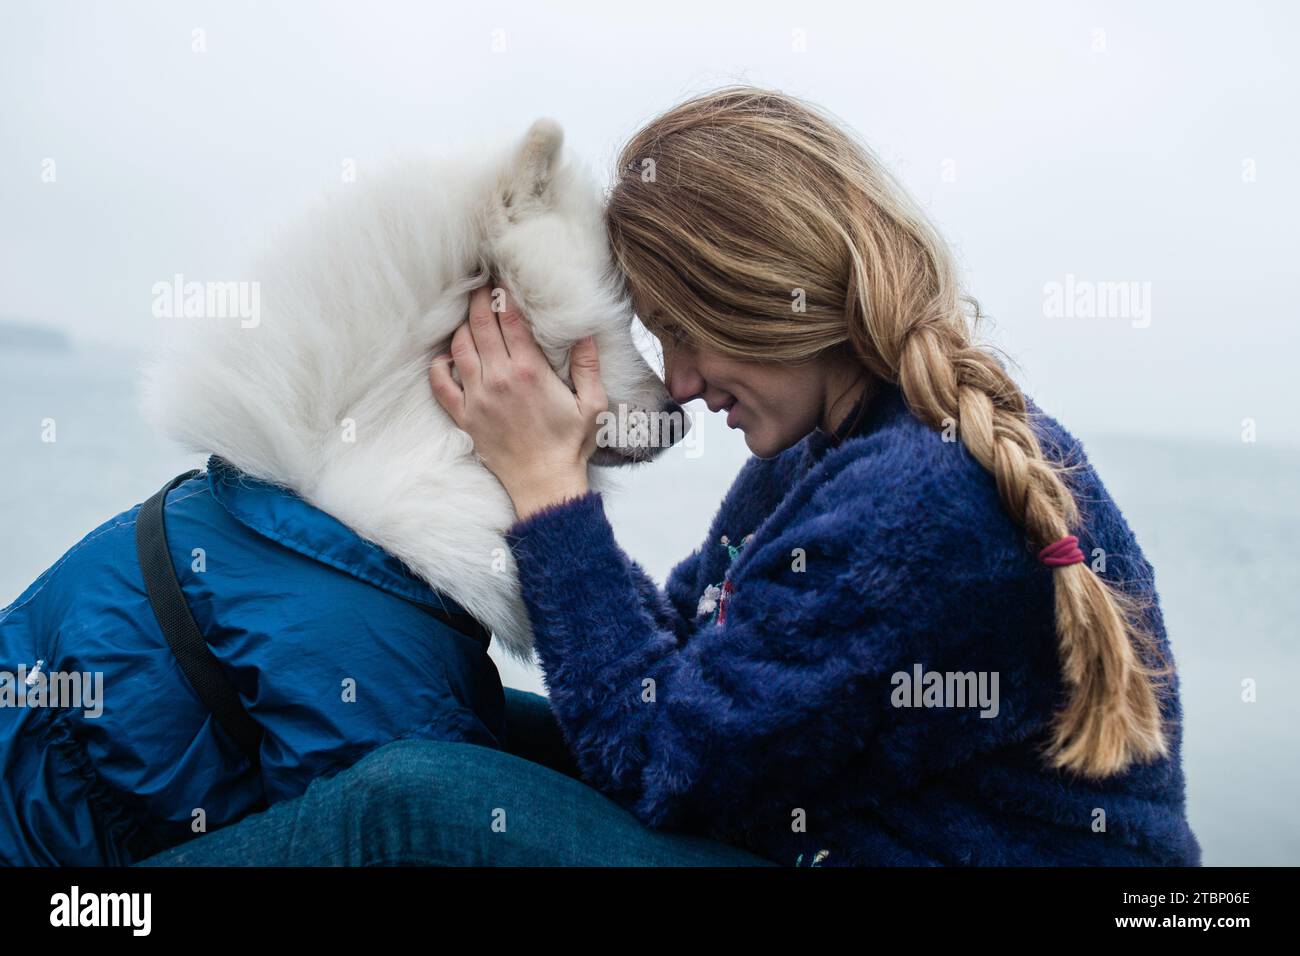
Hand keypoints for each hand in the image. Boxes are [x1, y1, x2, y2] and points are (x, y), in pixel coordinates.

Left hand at [430, 282, 605, 519]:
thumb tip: (585, 332)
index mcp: (530, 370)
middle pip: (480, 325)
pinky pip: (440, 384)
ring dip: (461, 327)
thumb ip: (588, 365)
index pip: (510, 319)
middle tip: (479, 287)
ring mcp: (477, 397)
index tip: (501, 281)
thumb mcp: (592, 404)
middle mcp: (499, 378)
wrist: (543, 482)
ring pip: (459, 348)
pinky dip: (439, 366)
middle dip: (478, 300)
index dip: (503, 295)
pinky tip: (446, 357)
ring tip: (468, 316)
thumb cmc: (570, 444)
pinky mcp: (464, 416)